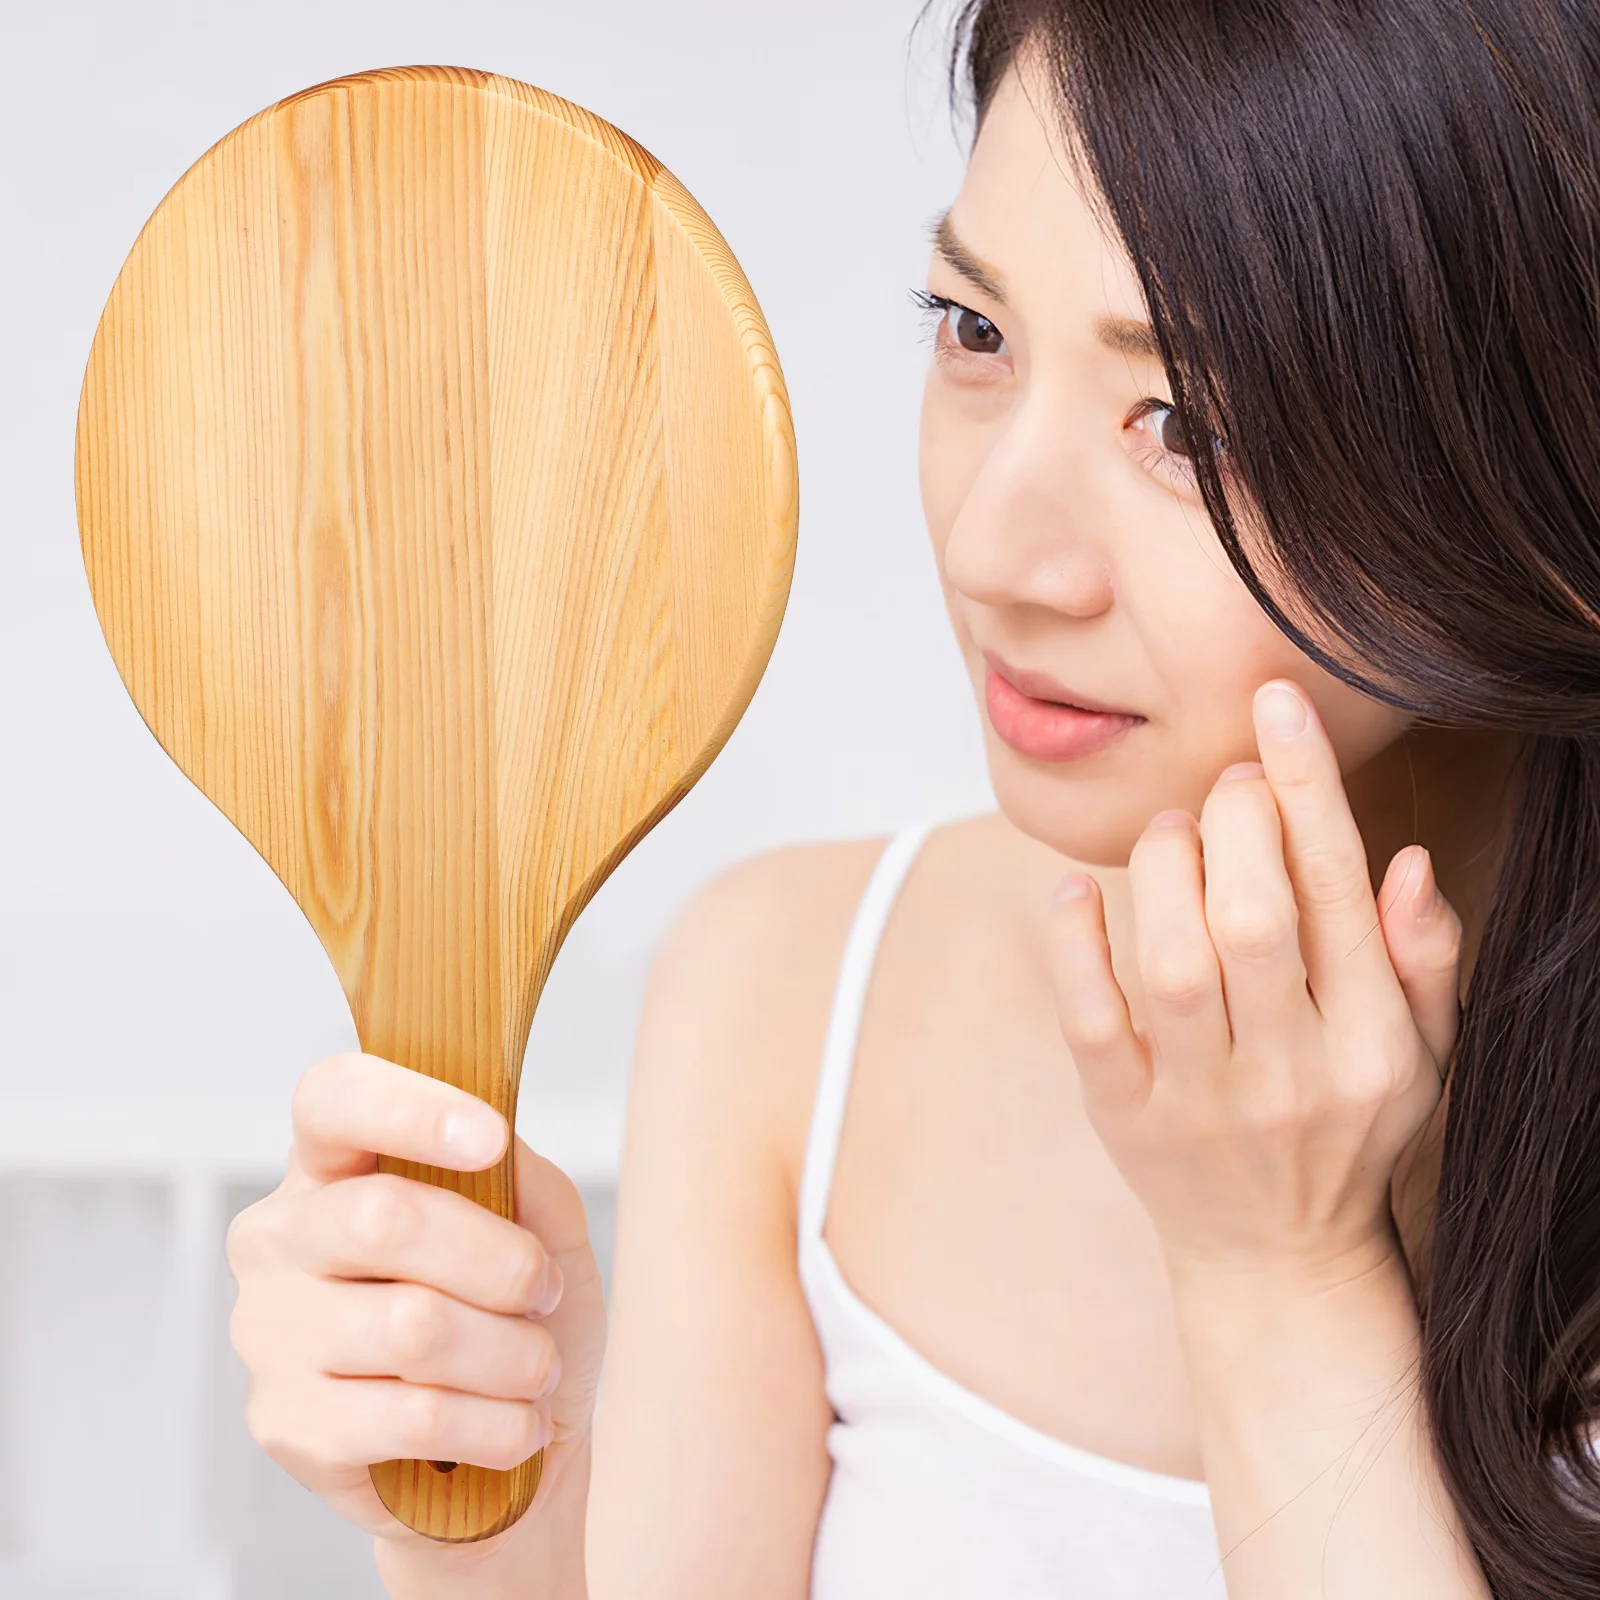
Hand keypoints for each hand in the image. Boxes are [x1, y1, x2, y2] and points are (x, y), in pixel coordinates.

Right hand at [226, 1053, 605, 1566]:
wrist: (510, 1448)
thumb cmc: (515, 1312)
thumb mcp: (545, 1225)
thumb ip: (525, 1175)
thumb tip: (501, 1152)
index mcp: (332, 1163)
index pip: (333, 1099)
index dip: (409, 1109)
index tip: (490, 1139)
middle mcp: (281, 1237)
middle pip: (385, 1217)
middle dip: (502, 1262)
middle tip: (544, 1294)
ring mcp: (271, 1332)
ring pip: (413, 1327)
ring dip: (513, 1354)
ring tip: (537, 1369)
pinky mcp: (288, 1426)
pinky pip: (415, 1415)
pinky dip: (496, 1424)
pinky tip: (517, 1427)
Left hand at [1043, 679, 1463, 1288]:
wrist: (1278, 1263)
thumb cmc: (1349, 1135)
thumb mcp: (1421, 1057)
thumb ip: (1422, 958)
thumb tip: (1404, 858)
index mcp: (1373, 1046)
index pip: (1339, 893)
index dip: (1307, 786)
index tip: (1278, 704)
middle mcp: (1290, 1072)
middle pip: (1254, 920)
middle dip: (1235, 823)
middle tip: (1225, 782)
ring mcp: (1202, 1100)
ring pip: (1174, 962)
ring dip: (1163, 870)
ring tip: (1170, 831)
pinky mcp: (1125, 1117)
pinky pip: (1090, 1023)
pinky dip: (1074, 947)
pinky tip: (1074, 890)